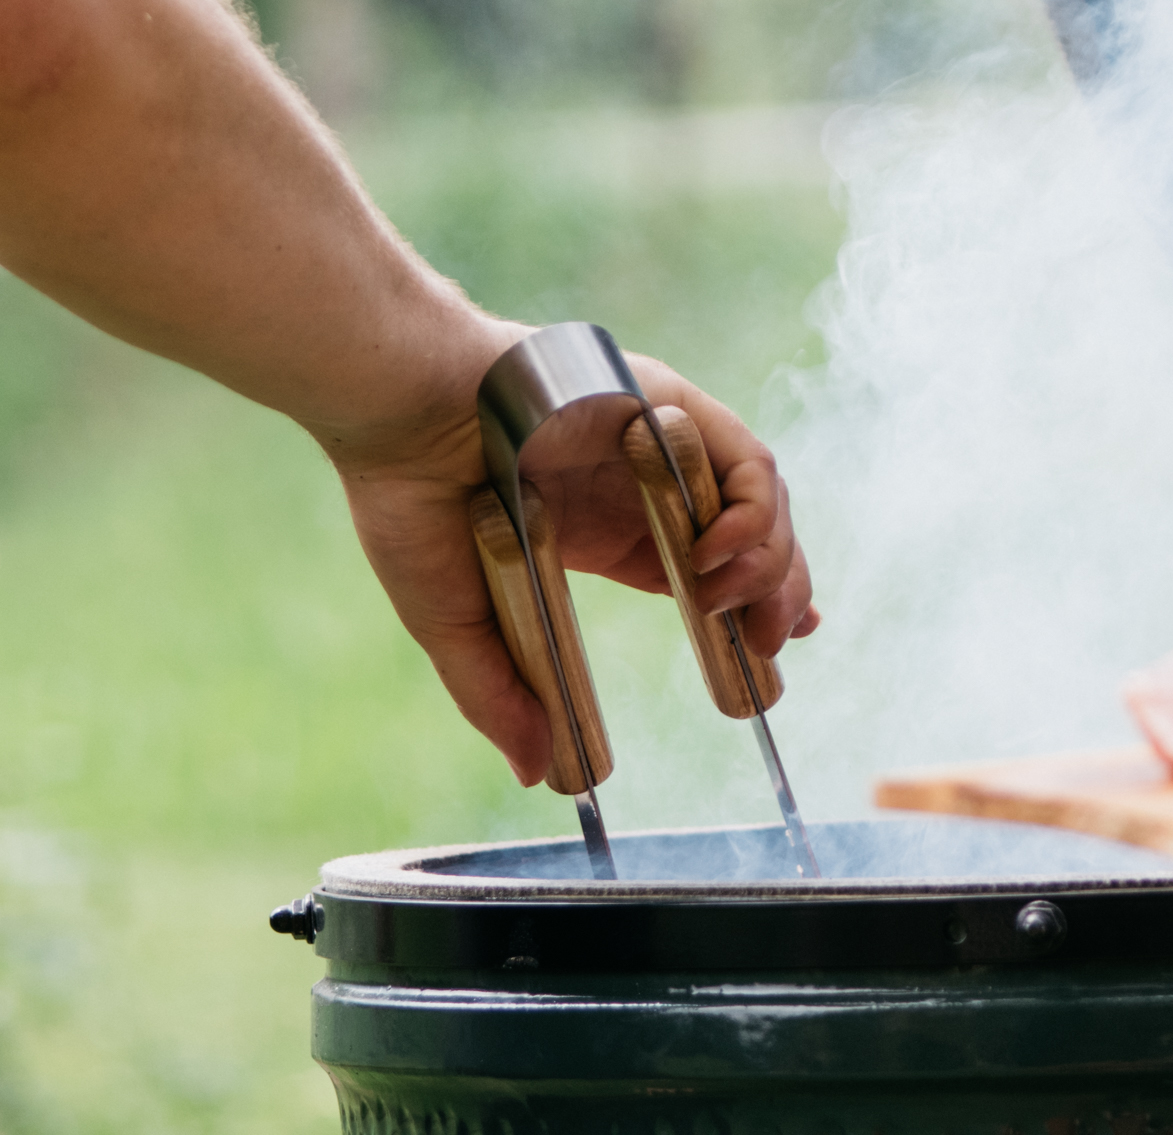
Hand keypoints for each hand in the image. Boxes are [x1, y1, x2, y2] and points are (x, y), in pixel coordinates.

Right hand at [330, 350, 821, 785]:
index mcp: (603, 526)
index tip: (770, 657)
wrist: (398, 416)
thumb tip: (536, 771)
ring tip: (741, 613)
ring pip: (753, 499)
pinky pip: (740, 454)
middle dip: (775, 595)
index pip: (702, 568)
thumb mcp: (456, 621)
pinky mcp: (666, 400)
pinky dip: (750, 510)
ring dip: (769, 561)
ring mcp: (656, 436)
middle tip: (770, 652)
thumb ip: (498, 693)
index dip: (746, 609)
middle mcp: (640, 478)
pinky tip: (720, 558)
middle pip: (743, 537)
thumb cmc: (412, 505)